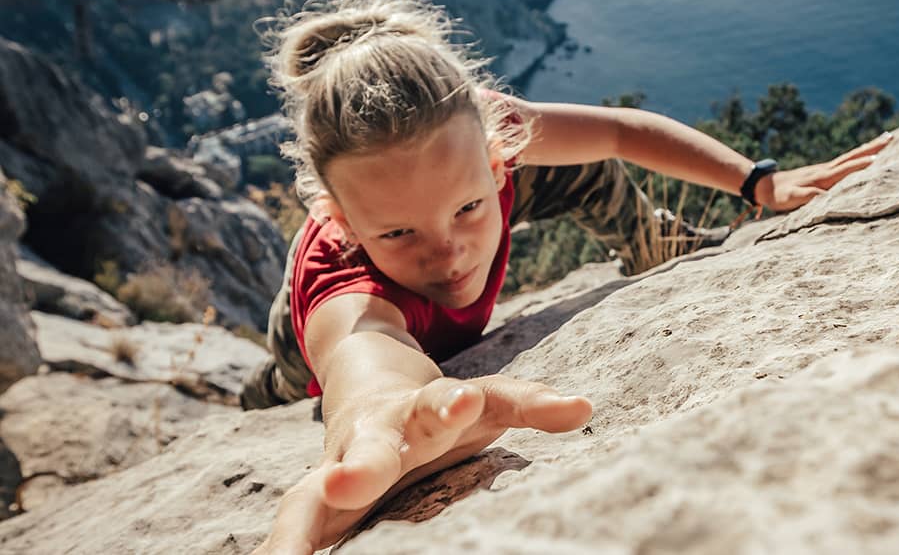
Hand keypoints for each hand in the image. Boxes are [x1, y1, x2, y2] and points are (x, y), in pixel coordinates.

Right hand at [252, 376, 591, 553]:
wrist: (369, 393)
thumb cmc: (439, 414)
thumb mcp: (485, 401)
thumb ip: (530, 404)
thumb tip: (585, 410)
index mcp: (425, 413)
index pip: (443, 404)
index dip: (457, 404)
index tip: (467, 403)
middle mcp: (379, 438)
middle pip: (371, 449)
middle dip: (362, 464)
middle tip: (347, 481)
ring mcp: (343, 468)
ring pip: (320, 489)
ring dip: (307, 519)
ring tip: (285, 551)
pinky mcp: (318, 501)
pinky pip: (293, 531)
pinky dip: (280, 552)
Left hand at [755, 131, 893, 211]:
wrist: (766, 185)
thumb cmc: (780, 196)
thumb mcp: (792, 199)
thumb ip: (808, 197)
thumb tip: (827, 196)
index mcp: (822, 177)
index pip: (845, 169)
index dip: (860, 166)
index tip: (877, 160)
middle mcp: (827, 169)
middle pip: (853, 156)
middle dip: (873, 148)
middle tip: (891, 137)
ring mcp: (826, 169)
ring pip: (852, 156)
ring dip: (870, 148)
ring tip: (887, 138)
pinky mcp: (824, 172)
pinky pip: (847, 161)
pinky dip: (860, 155)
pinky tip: (866, 155)